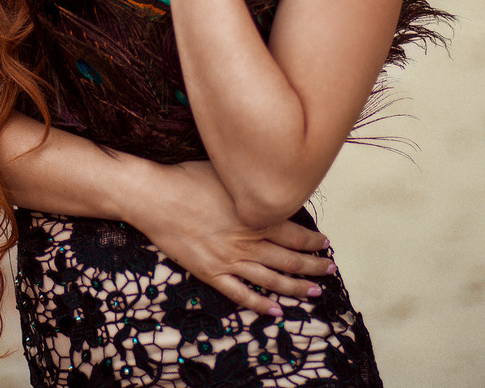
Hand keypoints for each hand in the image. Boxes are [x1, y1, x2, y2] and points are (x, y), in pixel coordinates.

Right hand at [129, 159, 331, 316]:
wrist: (155, 197)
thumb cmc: (188, 178)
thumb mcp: (227, 174)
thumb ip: (252, 186)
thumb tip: (271, 186)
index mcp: (254, 218)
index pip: (295, 235)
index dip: (313, 242)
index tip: (324, 244)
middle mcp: (247, 242)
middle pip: (290, 260)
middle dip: (314, 267)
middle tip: (329, 270)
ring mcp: (229, 260)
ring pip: (272, 280)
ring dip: (296, 288)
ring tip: (314, 292)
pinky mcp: (211, 272)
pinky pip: (240, 294)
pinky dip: (260, 305)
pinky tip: (275, 311)